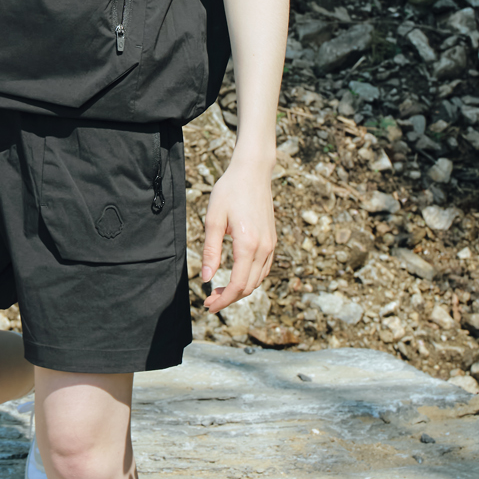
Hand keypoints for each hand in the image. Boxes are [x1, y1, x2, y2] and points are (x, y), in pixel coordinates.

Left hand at [200, 154, 276, 311]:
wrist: (252, 172)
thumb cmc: (229, 192)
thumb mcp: (213, 220)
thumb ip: (210, 251)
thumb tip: (205, 278)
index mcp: (248, 245)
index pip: (238, 285)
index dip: (223, 300)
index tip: (208, 306)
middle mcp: (264, 248)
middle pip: (249, 287)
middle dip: (229, 299)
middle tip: (209, 301)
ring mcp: (271, 245)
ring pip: (258, 280)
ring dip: (240, 290)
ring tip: (219, 291)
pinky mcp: (272, 240)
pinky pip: (263, 268)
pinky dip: (250, 278)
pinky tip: (235, 276)